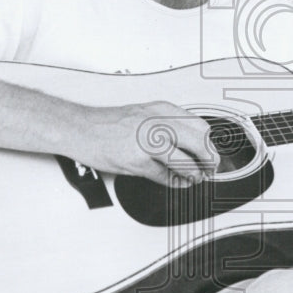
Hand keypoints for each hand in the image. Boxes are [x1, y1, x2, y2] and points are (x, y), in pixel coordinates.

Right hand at [73, 101, 219, 187]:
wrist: (81, 129)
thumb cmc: (110, 124)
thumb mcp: (146, 113)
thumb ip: (169, 124)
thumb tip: (194, 141)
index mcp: (162, 110)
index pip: (200, 126)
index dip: (209, 144)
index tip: (210, 153)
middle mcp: (158, 123)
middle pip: (199, 142)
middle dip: (208, 159)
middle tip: (210, 168)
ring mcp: (147, 142)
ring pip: (185, 161)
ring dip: (194, 173)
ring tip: (195, 178)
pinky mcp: (137, 160)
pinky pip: (165, 176)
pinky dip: (175, 182)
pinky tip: (178, 182)